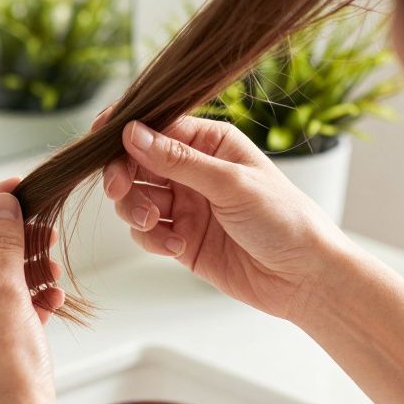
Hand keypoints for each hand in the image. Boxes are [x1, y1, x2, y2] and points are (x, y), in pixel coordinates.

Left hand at [0, 178, 66, 403]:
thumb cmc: (6, 376)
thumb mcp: (6, 296)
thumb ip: (1, 243)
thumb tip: (1, 207)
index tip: (12, 188)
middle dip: (5, 241)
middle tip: (38, 225)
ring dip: (17, 270)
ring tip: (51, 264)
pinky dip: (17, 301)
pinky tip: (51, 299)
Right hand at [101, 115, 356, 321]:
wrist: (304, 278)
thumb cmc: (284, 219)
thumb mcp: (230, 183)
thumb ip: (177, 160)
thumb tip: (132, 132)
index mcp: (211, 142)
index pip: (156, 126)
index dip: (124, 131)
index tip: (99, 140)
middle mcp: (194, 170)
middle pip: (136, 162)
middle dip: (122, 175)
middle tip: (120, 190)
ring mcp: (185, 205)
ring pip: (134, 198)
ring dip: (134, 210)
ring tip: (153, 224)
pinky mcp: (180, 238)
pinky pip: (146, 233)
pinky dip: (152, 239)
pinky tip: (177, 246)